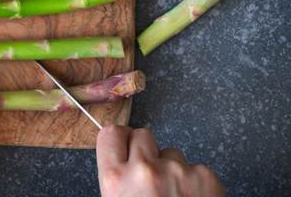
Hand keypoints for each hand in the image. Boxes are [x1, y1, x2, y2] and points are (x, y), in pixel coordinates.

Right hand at [96, 125, 224, 196]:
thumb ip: (117, 182)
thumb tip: (122, 162)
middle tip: (152, 174)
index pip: (110, 134)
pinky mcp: (205, 177)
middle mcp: (143, 169)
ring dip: (173, 169)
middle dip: (148, 151)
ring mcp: (176, 171)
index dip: (120, 139)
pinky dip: (196, 183)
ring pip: (172, 152)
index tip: (126, 146)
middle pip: (142, 135)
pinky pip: (196, 168)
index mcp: (115, 180)